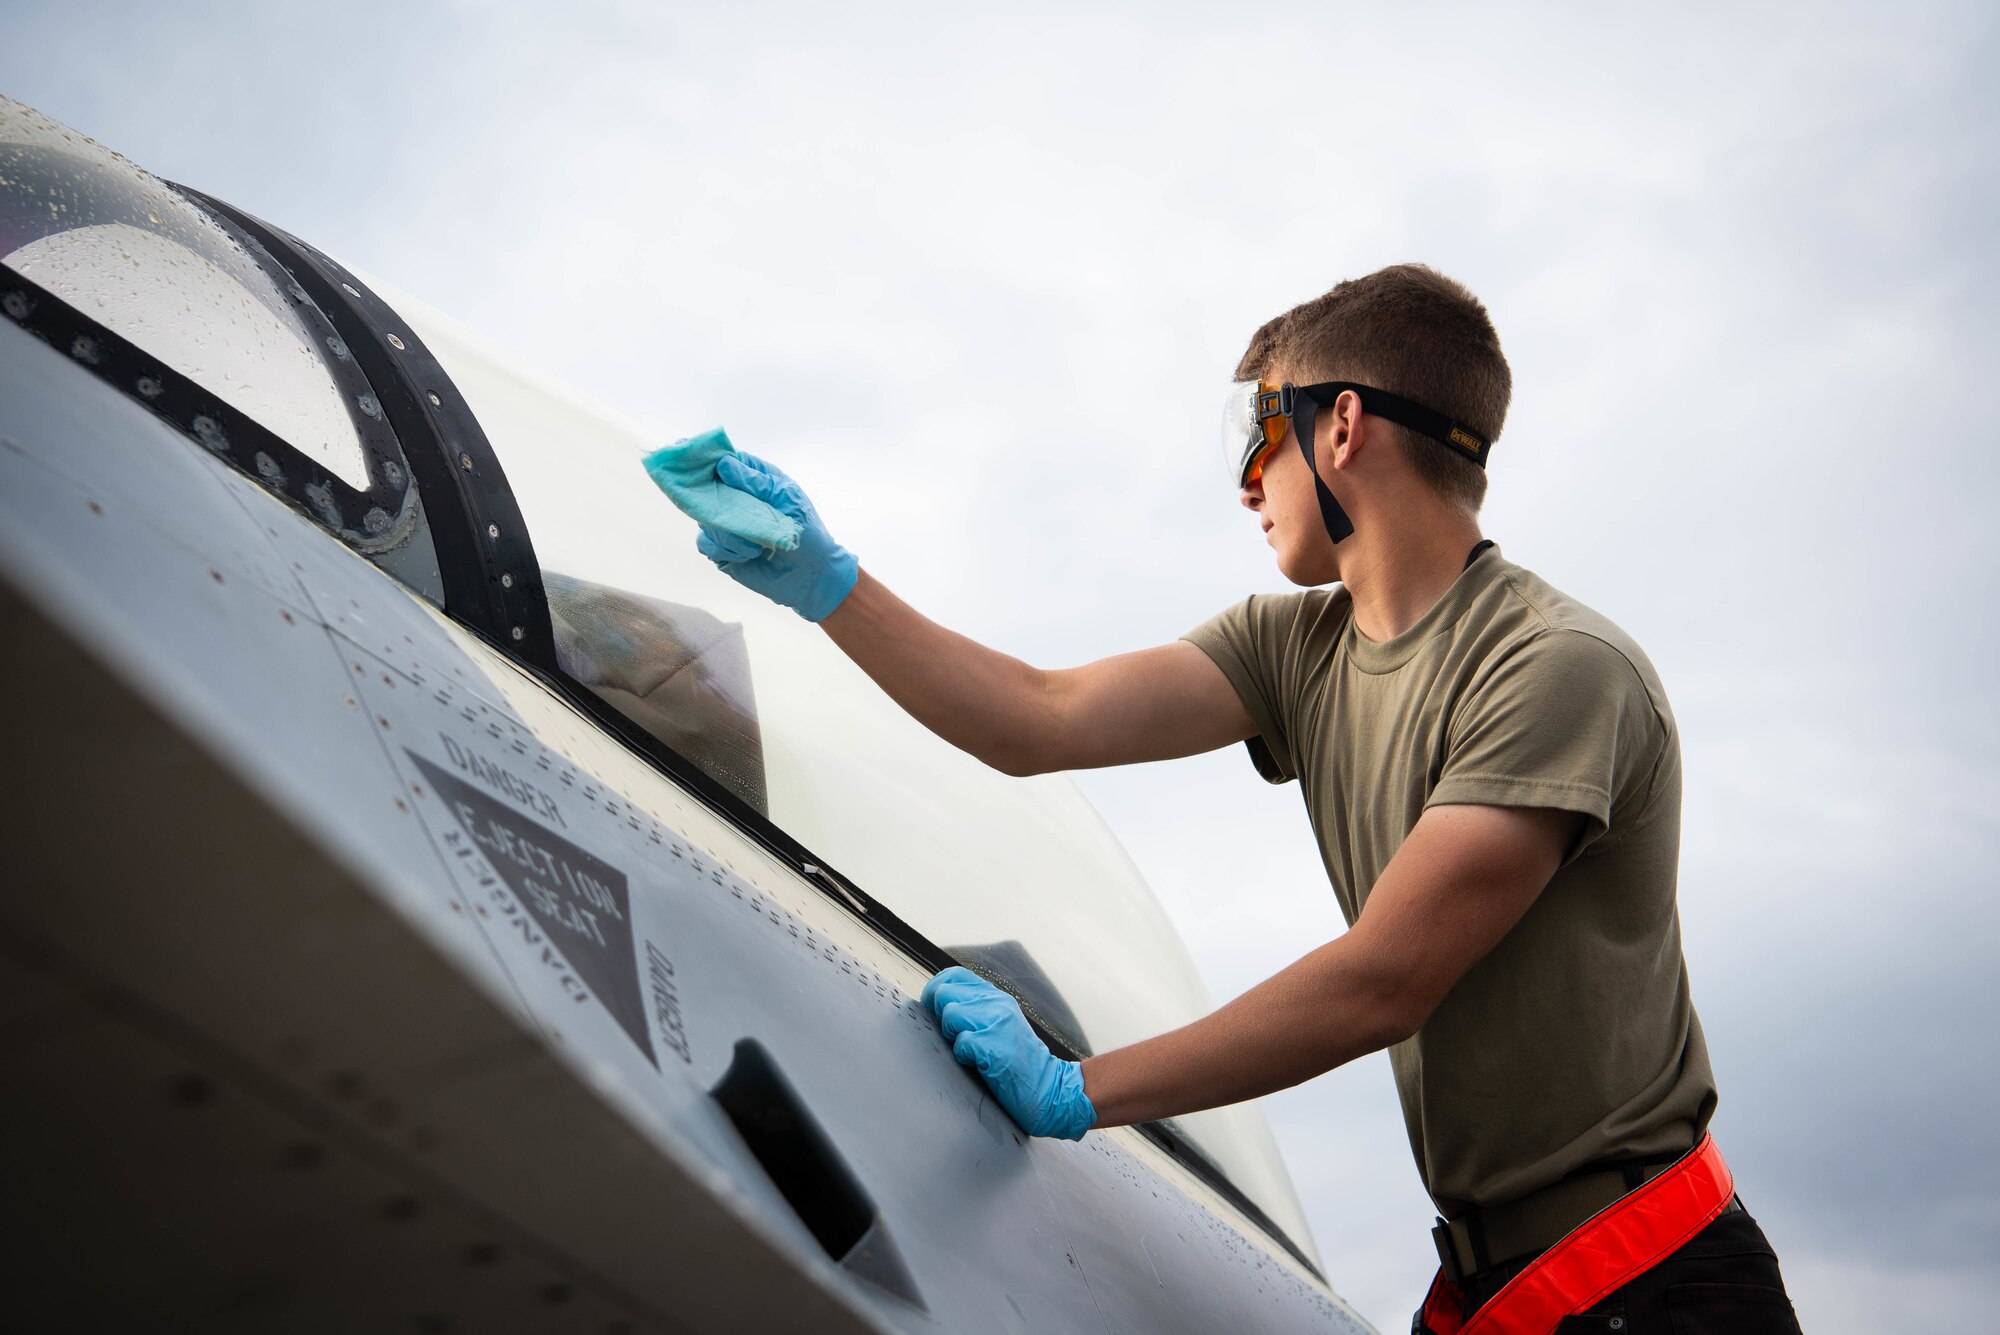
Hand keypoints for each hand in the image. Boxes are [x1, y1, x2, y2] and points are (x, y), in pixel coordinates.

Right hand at [694, 452, 858, 621]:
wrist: (812, 576)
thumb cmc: (807, 533)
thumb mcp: (788, 500)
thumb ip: (757, 483)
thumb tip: (724, 465)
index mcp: (756, 480)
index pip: (725, 461)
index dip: (711, 462)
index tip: (707, 467)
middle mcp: (737, 499)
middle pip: (707, 489)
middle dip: (716, 502)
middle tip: (734, 515)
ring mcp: (727, 524)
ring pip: (706, 519)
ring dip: (728, 532)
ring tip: (756, 543)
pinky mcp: (723, 549)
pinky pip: (706, 544)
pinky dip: (725, 549)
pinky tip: (747, 554)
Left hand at [921, 967, 1094, 1139]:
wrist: (1051, 1088)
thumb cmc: (1020, 1061)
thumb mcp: (1000, 1023)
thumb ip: (974, 1009)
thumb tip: (937, 1003)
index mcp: (996, 996)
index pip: (952, 975)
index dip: (936, 991)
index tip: (935, 1010)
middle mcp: (997, 1003)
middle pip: (944, 993)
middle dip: (939, 1015)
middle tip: (953, 1035)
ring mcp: (997, 1023)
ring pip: (950, 1014)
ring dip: (951, 1036)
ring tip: (968, 1049)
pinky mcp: (995, 1047)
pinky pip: (961, 1043)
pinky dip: (963, 1056)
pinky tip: (977, 1063)